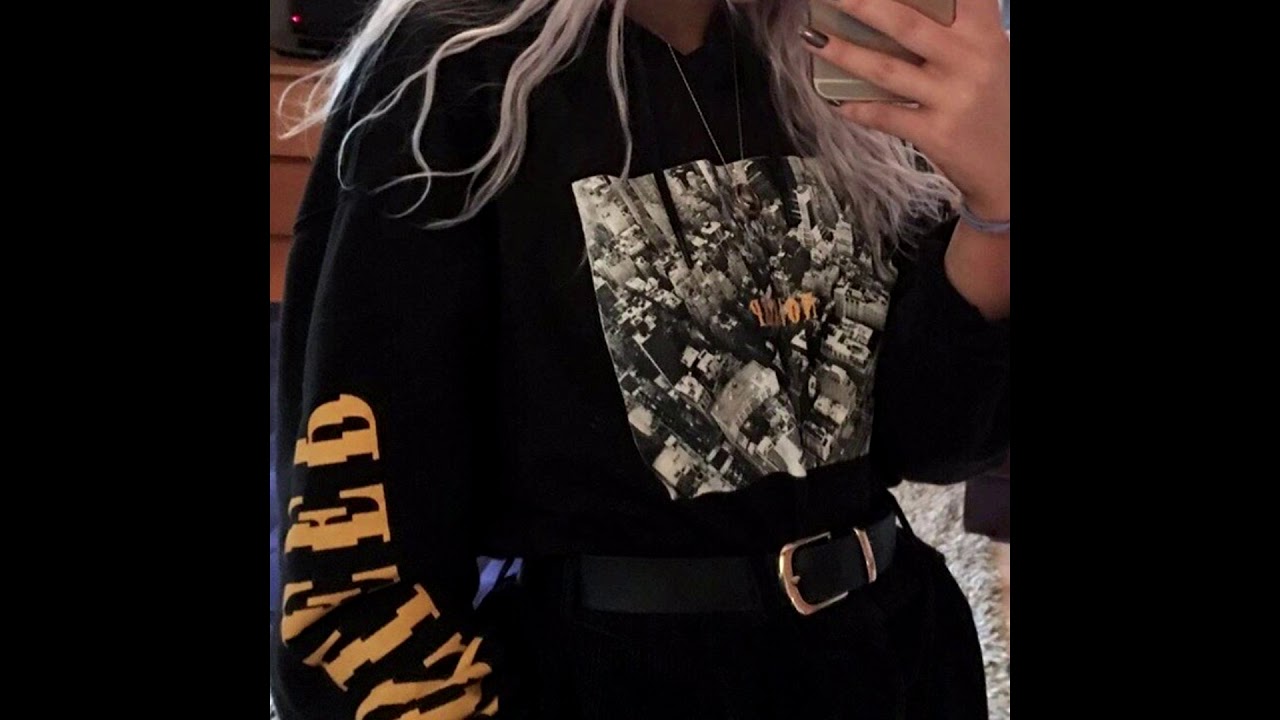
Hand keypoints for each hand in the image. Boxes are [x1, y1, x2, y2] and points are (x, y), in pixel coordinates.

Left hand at [802, 0, 1009, 218]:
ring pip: (886, 69)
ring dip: (843, 53)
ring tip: (812, 39)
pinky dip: (859, 109)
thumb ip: (958, 33)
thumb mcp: (989, 57)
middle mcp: (969, 61)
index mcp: (985, 34)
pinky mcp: (936, 133)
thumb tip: (904, 14)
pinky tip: (837, 102)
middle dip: (861, 4)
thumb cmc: (995, 104)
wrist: (1010, 165)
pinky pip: (887, 116)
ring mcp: (951, 98)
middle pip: (906, 23)